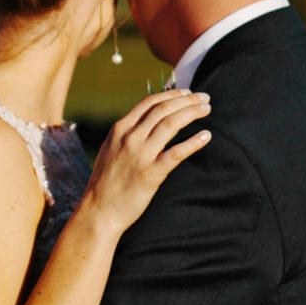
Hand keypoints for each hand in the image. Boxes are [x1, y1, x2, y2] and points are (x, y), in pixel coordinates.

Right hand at [81, 86, 211, 237]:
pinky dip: (193, 142)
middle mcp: (130, 137)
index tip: (187, 92)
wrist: (99, 211)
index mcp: (120, 128)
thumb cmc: (106, 182)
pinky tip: (205, 136)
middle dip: (186, 100)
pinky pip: (176, 153)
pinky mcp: (151, 174)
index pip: (150, 102)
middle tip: (204, 98)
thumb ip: (127, 134)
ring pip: (171, 124)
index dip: (171, 94)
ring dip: (192, 113)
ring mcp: (140, 155)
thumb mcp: (111, 148)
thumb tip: (147, 121)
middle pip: (163, 109)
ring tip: (207, 110)